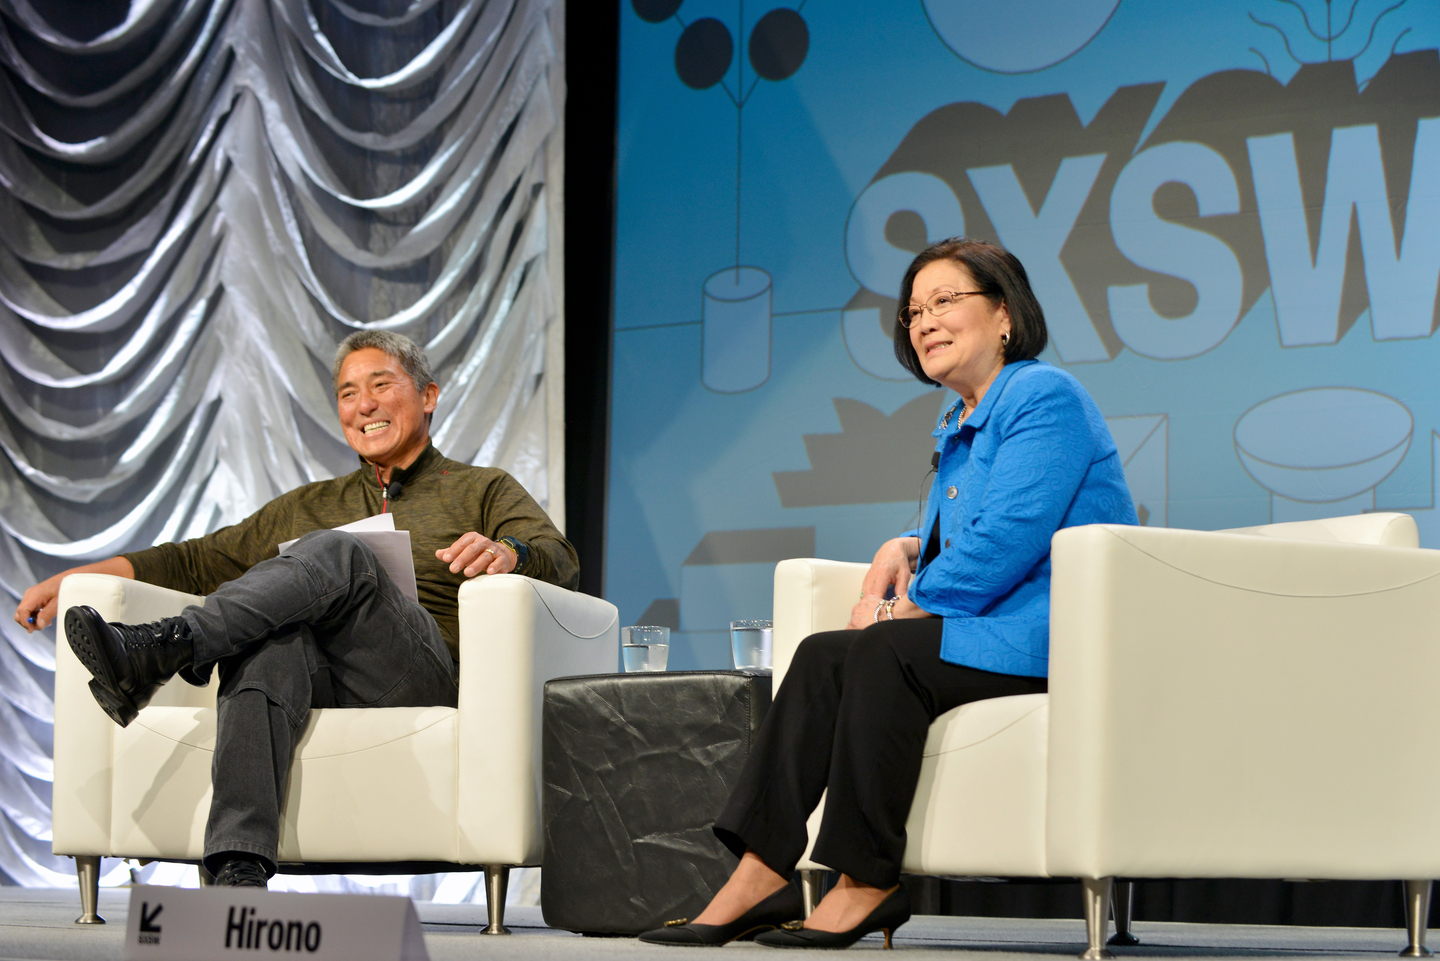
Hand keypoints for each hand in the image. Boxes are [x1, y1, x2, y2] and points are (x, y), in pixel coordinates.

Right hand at [12, 556, 134, 632]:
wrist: (76, 577)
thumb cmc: (68, 586)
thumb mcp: (59, 602)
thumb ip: (47, 614)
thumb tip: (38, 625)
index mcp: (35, 594)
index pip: (21, 612)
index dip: (26, 623)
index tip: (34, 629)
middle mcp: (31, 594)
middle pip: (20, 614)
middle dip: (28, 623)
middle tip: (41, 627)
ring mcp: (34, 596)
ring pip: (25, 613)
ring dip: (32, 620)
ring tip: (46, 622)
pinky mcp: (38, 598)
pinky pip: (31, 610)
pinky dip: (36, 616)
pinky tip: (46, 618)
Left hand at [437, 532, 515, 576]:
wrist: (502, 555)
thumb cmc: (479, 554)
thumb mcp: (465, 551)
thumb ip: (452, 552)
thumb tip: (438, 554)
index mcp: (473, 538)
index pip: (462, 543)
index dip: (454, 550)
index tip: (446, 559)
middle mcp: (484, 542)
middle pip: (472, 549)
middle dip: (462, 559)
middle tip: (452, 569)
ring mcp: (494, 550)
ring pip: (485, 556)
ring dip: (475, 565)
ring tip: (467, 573)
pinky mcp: (502, 559)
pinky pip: (498, 562)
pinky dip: (494, 566)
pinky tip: (488, 572)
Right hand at [846, 537, 921, 628]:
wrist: (891, 550)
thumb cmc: (899, 562)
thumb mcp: (904, 575)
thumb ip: (901, 590)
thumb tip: (900, 604)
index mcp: (881, 575)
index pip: (875, 596)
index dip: (876, 608)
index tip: (881, 617)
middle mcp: (871, 578)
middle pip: (867, 599)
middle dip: (870, 610)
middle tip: (876, 621)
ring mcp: (867, 579)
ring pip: (864, 598)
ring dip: (868, 607)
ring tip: (873, 618)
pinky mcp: (866, 581)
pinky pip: (864, 594)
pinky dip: (868, 602)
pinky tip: (873, 609)